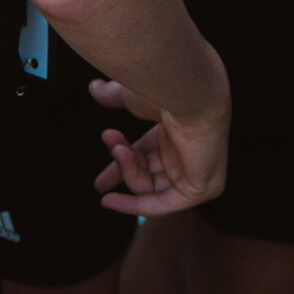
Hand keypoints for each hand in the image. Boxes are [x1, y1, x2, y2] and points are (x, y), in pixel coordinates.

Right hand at [88, 65, 230, 215]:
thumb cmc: (167, 90)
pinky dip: (134, 206)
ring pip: (151, 186)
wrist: (189, 93)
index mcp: (175, 130)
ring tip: (118, 150)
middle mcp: (186, 152)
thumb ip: (114, 96)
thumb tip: (94, 88)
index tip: (99, 178)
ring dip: (128, 172)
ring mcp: (195, 172)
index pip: (145, 153)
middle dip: (122, 174)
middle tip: (98, 183)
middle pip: (148, 173)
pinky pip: (163, 205)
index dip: (121, 163)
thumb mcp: (134, 96)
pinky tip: (108, 201)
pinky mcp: (199, 188)